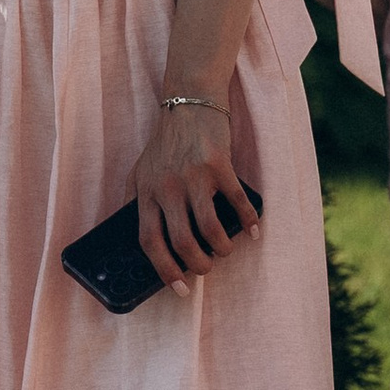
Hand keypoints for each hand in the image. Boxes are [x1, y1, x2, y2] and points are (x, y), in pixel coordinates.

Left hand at [131, 95, 259, 290]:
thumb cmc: (165, 142)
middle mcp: (167, 187)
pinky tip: (252, 231)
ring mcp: (194, 176)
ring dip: (221, 248)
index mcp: (146, 193)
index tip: (178, 288)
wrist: (189, 102)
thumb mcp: (141, 170)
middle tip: (206, 269)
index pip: (149, 241)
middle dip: (198, 265)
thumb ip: (137, 201)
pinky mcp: (219, 166)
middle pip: (182, 241)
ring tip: (224, 250)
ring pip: (209, 228)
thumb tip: (140, 240)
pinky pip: (237, 202)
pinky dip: (248, 221)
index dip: (164, 269)